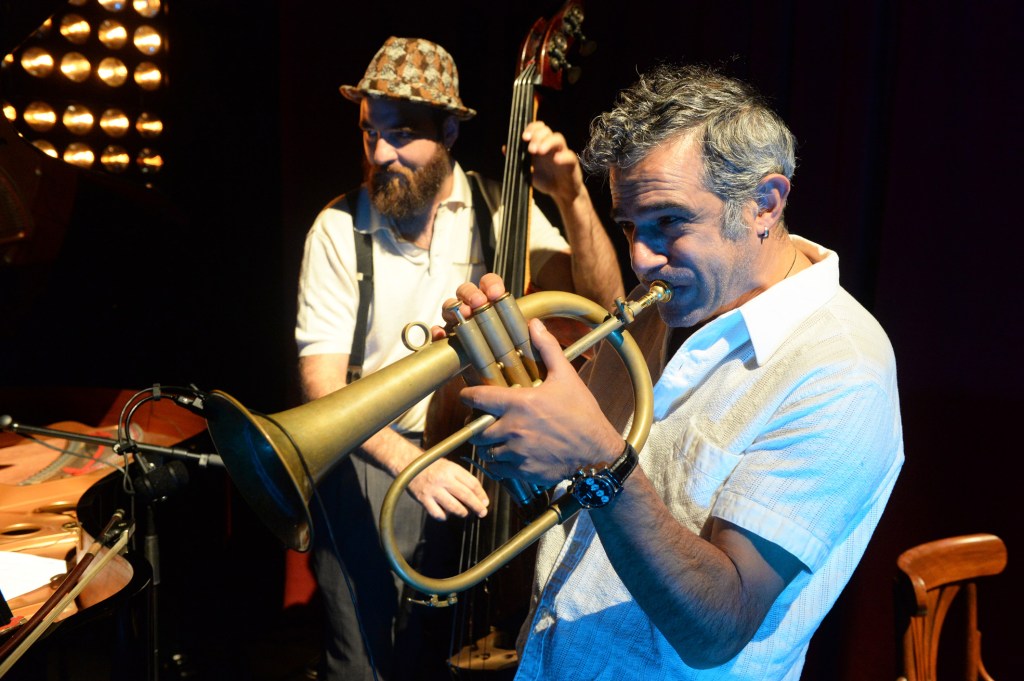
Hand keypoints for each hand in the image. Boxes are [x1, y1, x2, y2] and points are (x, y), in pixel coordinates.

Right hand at [406, 456, 488, 521]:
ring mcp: (433, 490)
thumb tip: (479, 495)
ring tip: (465, 513)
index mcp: (452, 469)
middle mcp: (443, 479)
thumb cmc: (432, 466)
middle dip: (477, 506)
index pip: (472, 483)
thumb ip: (462, 478)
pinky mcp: (424, 499)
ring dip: (463, 513)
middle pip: (466, 496)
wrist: (409, 464)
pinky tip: (447, 513)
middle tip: (482, 512)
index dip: (481, 494)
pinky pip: (438, 514)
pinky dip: (445, 516)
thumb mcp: (449, 466)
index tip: (485, 502)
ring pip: (454, 507)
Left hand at [444, 274, 622, 485]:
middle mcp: (513, 429)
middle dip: (480, 425)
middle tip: (488, 421)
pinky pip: (499, 469)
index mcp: (519, 404)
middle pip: (478, 430)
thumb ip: (547, 348)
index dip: (468, 396)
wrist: (597, 452)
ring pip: (488, 451)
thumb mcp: (566, 377)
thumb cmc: (583, 414)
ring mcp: (516, 453)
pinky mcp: (522, 471)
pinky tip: (513, 456)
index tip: (467, 396)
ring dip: (491, 446)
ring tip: (502, 439)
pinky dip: (501, 464)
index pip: (478, 398)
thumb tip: (535, 324)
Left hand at [523, 120, 584, 203]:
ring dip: (547, 142)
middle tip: (531, 149)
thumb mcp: (527, 171)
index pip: (537, 129)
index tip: (524, 137)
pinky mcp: (571, 162)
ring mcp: (562, 152)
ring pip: (558, 138)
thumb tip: (505, 148)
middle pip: (547, 130)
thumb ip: (517, 160)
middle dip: (537, 136)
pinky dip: (563, 156)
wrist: (562, 194)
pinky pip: (569, 155)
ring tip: (539, 151)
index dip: (531, 129)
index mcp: (541, 144)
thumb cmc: (545, 180)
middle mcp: (551, 146)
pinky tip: (556, 160)